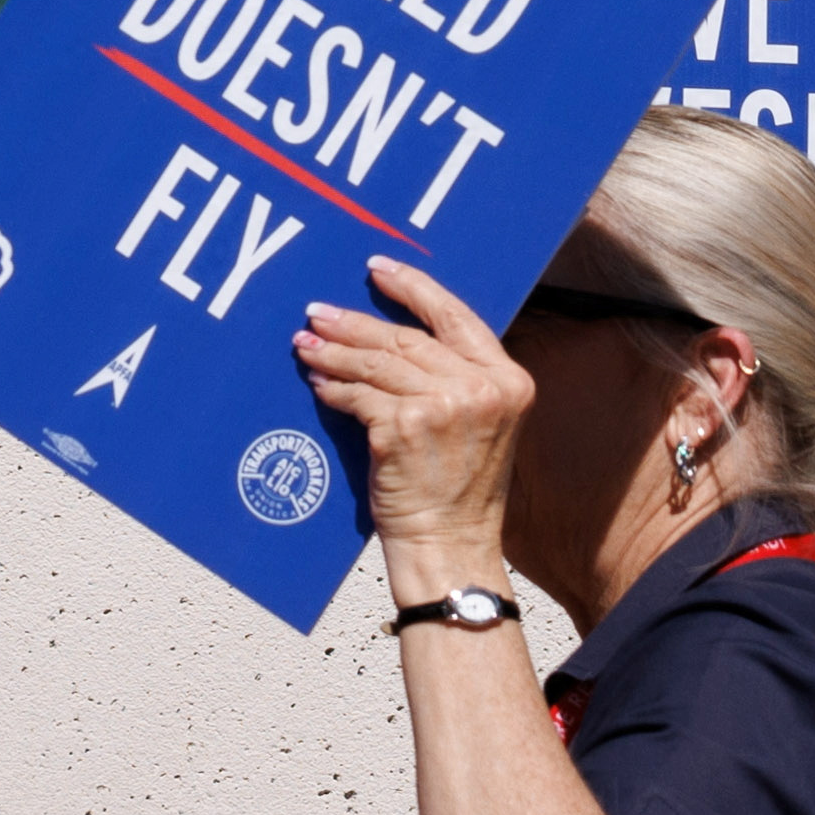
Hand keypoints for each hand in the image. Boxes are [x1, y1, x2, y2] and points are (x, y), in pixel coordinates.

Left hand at [287, 252, 527, 557]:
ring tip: (306, 344)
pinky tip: (318, 384)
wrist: (451, 546)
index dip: (412, 287)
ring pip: (376, 363)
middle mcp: (482, 388)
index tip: (377, 268)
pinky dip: (333, 389)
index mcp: (509, 380)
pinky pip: (358, 397)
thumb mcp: (481, 426)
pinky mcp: (405, 427)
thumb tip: (394, 337)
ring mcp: (444, 406)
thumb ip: (457, 379)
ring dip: (334, 352)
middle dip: (355, 323)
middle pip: (406, 338)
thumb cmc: (458, 491)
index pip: (455, 316)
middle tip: (318, 312)